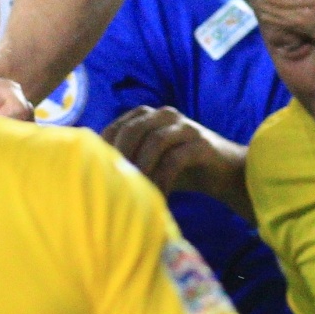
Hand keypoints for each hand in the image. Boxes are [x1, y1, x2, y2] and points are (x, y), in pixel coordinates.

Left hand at [104, 106, 250, 217]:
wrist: (225, 173)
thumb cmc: (181, 170)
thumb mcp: (149, 162)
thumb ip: (126, 162)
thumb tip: (90, 178)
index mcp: (147, 115)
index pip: (116, 127)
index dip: (104, 151)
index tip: (98, 177)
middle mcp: (164, 114)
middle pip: (133, 129)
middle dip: (121, 158)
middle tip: (114, 185)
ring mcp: (185, 126)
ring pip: (154, 141)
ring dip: (142, 169)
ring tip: (137, 193)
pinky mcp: (201, 143)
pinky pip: (175, 159)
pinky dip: (163, 180)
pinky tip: (159, 198)